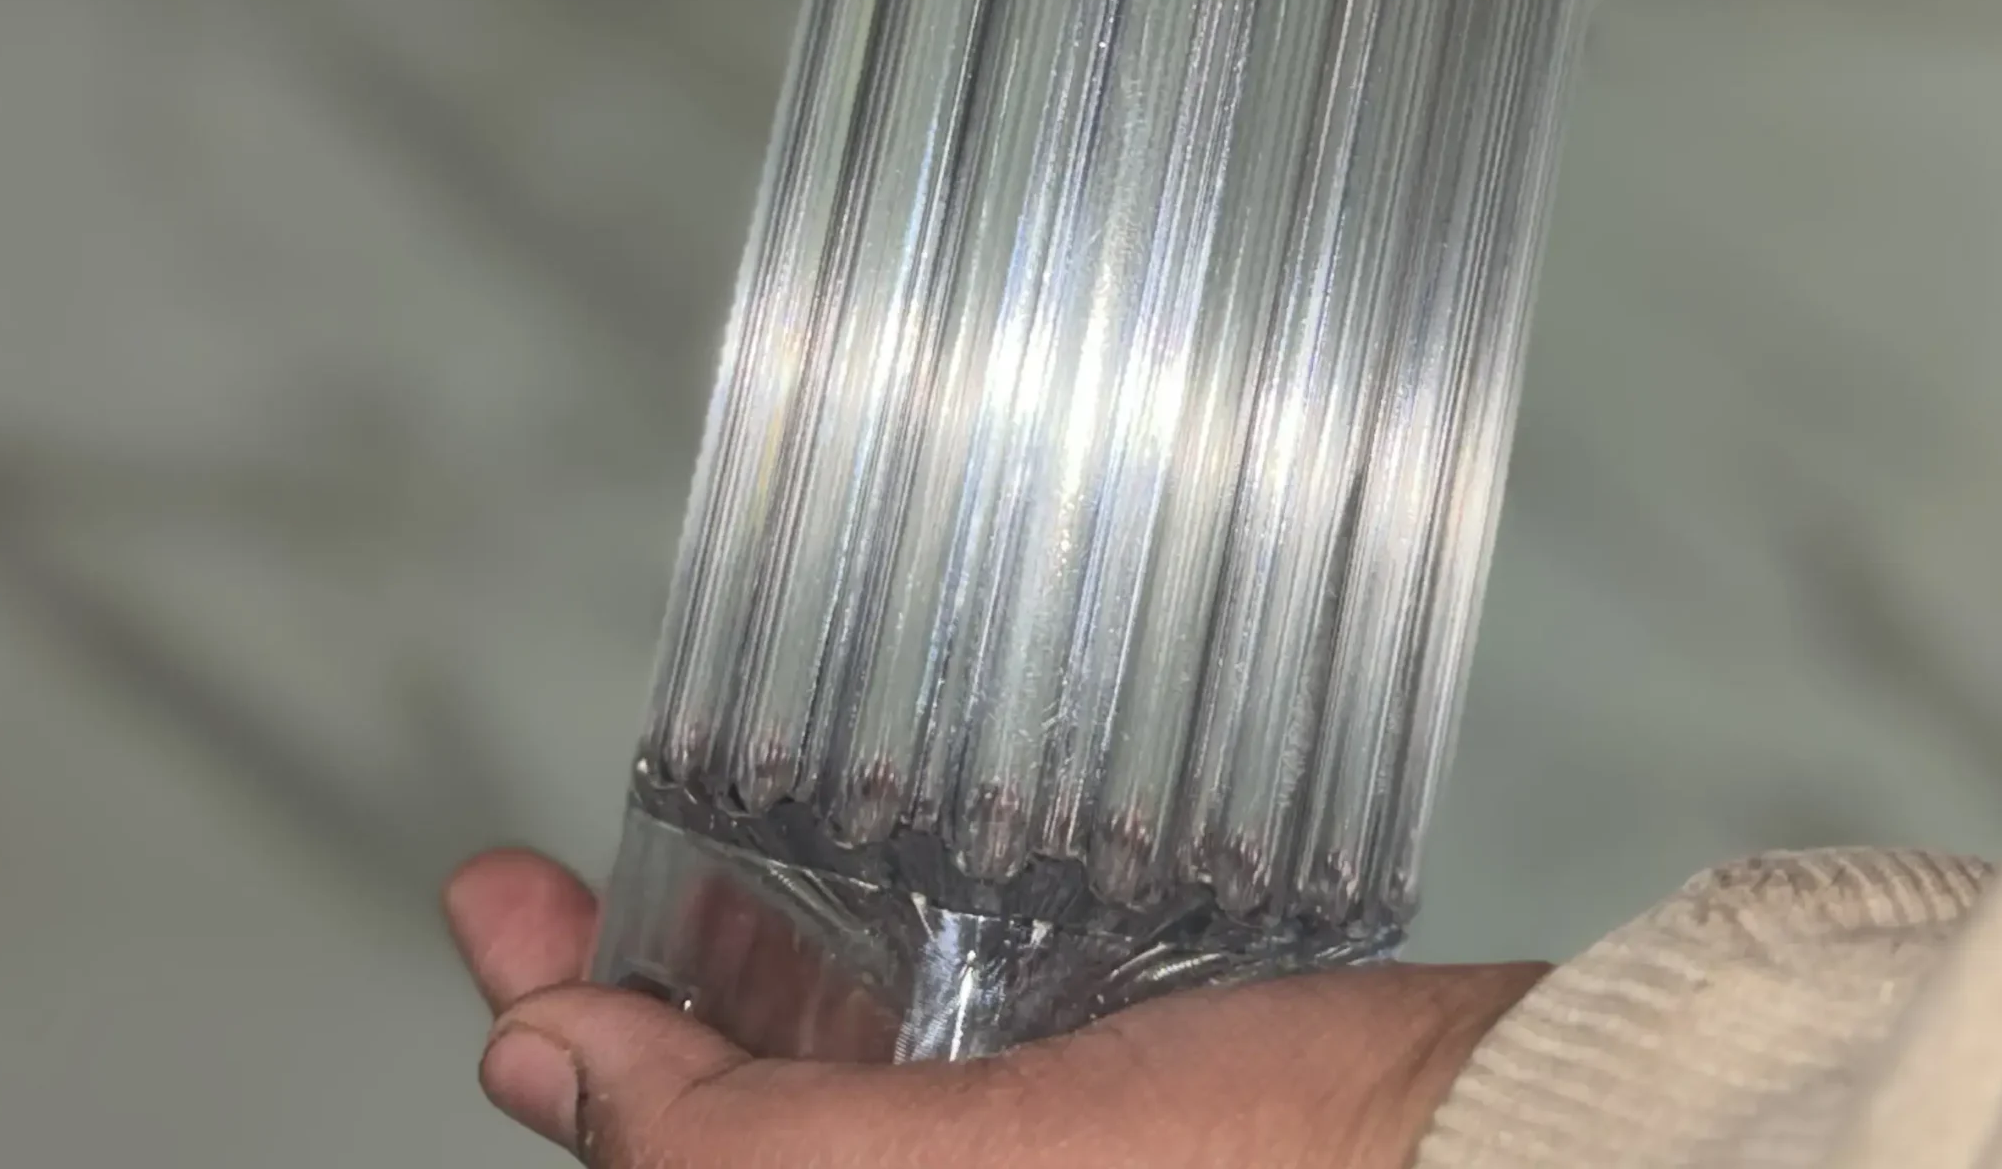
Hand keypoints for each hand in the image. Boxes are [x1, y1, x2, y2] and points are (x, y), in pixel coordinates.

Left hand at [445, 848, 1544, 1167]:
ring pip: (831, 1099)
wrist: (1501, 1144)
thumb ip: (738, 1148)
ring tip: (663, 861)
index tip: (500, 907)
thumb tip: (540, 1068)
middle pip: (739, 1140)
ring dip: (730, 980)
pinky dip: (865, 990)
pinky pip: (939, 1072)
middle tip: (534, 884)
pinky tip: (840, 903)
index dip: (563, 1049)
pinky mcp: (1102, 1138)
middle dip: (625, 1004)